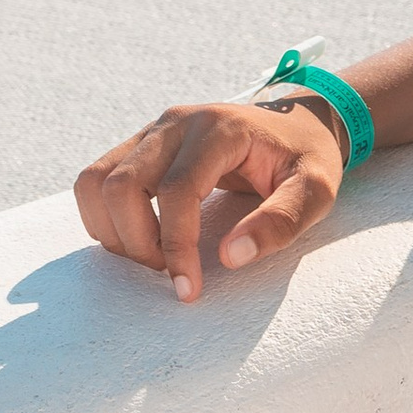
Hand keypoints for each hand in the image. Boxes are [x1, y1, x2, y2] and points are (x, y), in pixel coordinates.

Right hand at [73, 95, 348, 302]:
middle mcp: (176, 123)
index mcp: (220, 129)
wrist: (297, 123)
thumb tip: (230, 258)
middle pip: (122, 185)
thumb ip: (281, 222)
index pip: (177, 190)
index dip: (176, 245)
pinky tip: (141, 238)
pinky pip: (96, 181)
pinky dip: (105, 218)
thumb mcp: (316, 189)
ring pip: (96, 181)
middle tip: (172, 272)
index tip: (188, 289)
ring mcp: (153, 131)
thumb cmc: (307, 158)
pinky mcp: (141, 145)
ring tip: (154, 256)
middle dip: (137, 243)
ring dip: (113, 231)